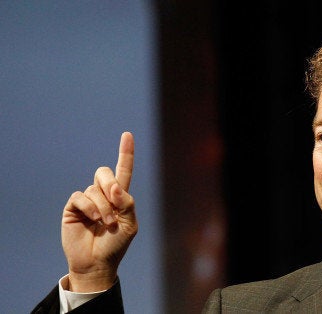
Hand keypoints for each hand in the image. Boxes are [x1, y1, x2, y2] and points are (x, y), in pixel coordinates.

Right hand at [61, 132, 137, 291]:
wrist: (97, 262)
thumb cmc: (116, 244)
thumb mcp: (130, 224)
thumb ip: (127, 203)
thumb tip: (115, 187)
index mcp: (120, 196)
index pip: (123, 170)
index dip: (125, 153)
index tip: (127, 135)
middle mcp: (103, 194)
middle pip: (105, 172)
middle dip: (111, 185)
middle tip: (116, 204)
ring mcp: (87, 200)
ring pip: (95, 189)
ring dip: (104, 206)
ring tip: (105, 223)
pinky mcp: (73, 207)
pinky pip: (81, 197)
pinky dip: (90, 207)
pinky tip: (93, 219)